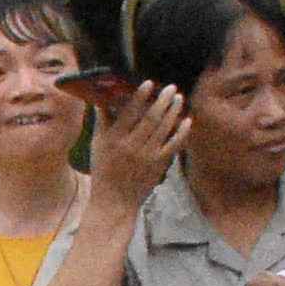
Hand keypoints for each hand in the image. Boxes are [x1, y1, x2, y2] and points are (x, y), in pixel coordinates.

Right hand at [79, 85, 185, 220]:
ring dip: (173, 111)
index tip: (149, 83)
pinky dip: (181, 133)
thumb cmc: (103, 171)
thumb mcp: (97, 145)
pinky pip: (173, 146)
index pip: (129, 113)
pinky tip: (187, 121)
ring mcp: (147, 156)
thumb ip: (101, 121)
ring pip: (163, 129)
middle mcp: (131, 146)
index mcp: (114, 139)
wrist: (114, 202)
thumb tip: (101, 99)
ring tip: (178, 98)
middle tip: (170, 87)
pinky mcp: (158, 166)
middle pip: (150, 118)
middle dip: (162, 100)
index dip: (140, 96)